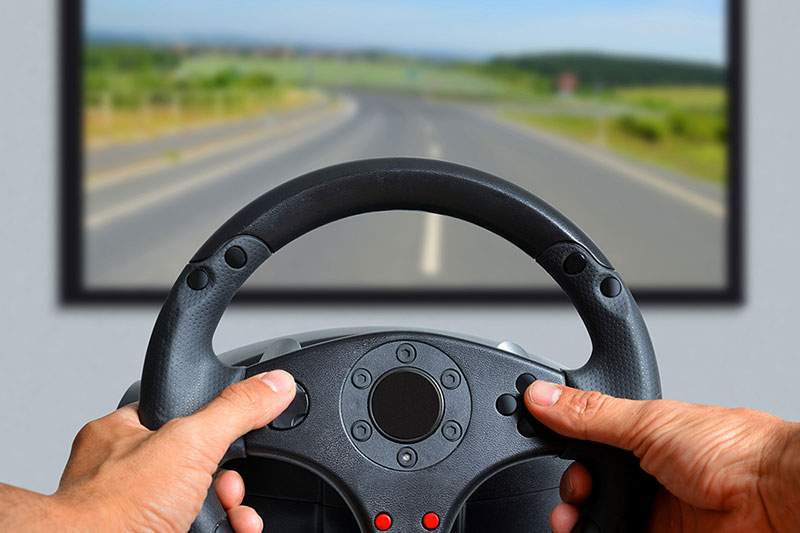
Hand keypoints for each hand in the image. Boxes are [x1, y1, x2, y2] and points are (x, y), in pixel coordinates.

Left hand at [51, 370, 295, 532]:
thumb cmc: (113, 509)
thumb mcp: (191, 441)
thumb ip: (236, 409)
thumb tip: (275, 385)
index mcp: (123, 434)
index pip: (181, 415)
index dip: (215, 427)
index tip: (238, 439)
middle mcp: (126, 475)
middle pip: (199, 465)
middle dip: (228, 480)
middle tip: (229, 489)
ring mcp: (137, 513)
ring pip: (202, 503)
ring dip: (232, 511)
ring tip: (237, 518)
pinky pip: (202, 529)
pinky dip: (225, 531)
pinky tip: (234, 531)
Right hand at [524, 381, 799, 531]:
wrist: (776, 498)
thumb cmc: (736, 449)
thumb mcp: (647, 421)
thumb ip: (590, 413)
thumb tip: (543, 396)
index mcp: (645, 435)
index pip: (590, 443)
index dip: (565, 449)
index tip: (542, 448)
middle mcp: (650, 474)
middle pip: (592, 486)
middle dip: (571, 492)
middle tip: (573, 494)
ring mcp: (657, 511)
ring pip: (601, 519)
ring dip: (578, 520)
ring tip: (572, 521)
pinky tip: (586, 532)